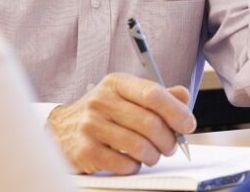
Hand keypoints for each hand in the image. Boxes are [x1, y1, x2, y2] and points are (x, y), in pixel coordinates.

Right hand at [46, 73, 195, 174]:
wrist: (61, 129)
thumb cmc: (103, 113)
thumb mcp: (127, 95)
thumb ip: (156, 95)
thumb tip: (184, 97)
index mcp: (116, 83)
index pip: (152, 93)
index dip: (176, 111)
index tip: (188, 124)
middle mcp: (101, 101)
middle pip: (149, 123)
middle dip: (168, 140)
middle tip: (171, 146)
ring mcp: (91, 126)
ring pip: (139, 146)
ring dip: (153, 155)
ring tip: (152, 155)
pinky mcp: (85, 151)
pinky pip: (124, 164)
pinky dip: (135, 167)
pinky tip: (132, 162)